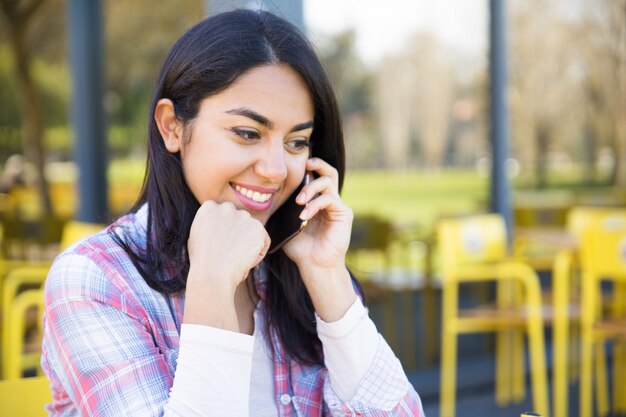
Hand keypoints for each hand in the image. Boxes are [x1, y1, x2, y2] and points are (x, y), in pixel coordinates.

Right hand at [187, 201, 269, 290]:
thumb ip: (211, 225)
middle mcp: (226, 208)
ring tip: (235, 259)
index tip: (220, 244)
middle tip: (230, 253)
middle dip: (238, 233)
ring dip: (248, 243)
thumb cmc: (202, 263)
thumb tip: (222, 225)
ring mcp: (243, 217)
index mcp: (209, 207)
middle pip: (239, 219)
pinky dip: (258, 254)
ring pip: (252, 230)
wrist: (212, 275)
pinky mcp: (258, 229)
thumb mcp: (197, 237)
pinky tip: (245, 261)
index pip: (223, 214)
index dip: (224, 230)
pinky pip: (263, 242)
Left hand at [282, 157, 356, 320]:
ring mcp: (337, 206)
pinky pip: (330, 198)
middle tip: (305, 164)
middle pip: (329, 172)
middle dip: (317, 163)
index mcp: (317, 201)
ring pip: (329, 181)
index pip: (315, 176)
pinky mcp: (344, 214)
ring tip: (299, 201)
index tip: (293, 165)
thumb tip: (265, 195)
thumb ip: (282, 209)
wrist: (314, 266)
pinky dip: (316, 203)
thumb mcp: (286, 224)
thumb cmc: (300, 248)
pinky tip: (305, 214)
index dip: (307, 168)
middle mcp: (329, 201)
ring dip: (311, 188)